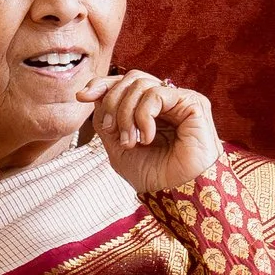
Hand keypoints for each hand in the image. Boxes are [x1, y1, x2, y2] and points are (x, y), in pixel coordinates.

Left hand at [81, 69, 220, 195]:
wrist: (177, 194)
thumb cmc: (154, 177)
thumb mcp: (118, 148)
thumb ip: (106, 121)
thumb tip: (93, 95)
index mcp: (148, 111)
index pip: (123, 84)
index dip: (102, 85)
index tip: (82, 97)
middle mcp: (164, 102)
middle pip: (129, 79)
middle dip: (112, 102)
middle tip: (111, 130)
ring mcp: (178, 100)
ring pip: (140, 83)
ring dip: (126, 113)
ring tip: (132, 141)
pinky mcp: (192, 102)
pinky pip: (156, 93)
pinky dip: (144, 115)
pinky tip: (147, 137)